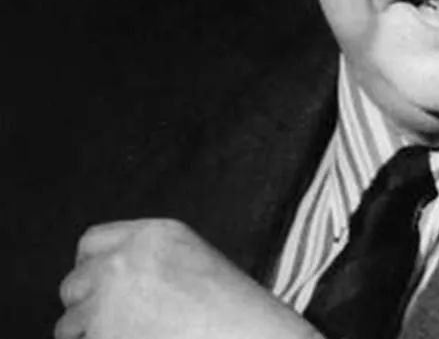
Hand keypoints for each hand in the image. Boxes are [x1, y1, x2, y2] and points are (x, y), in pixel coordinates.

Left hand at [55, 218, 323, 338]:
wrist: (245, 333)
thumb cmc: (229, 306)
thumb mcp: (189, 259)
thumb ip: (147, 257)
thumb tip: (104, 278)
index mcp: (152, 234)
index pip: (91, 242)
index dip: (90, 267)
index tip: (96, 286)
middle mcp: (125, 259)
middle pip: (74, 282)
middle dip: (85, 304)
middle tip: (107, 322)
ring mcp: (110, 299)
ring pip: (70, 322)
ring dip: (88, 333)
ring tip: (124, 337)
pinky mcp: (103, 335)